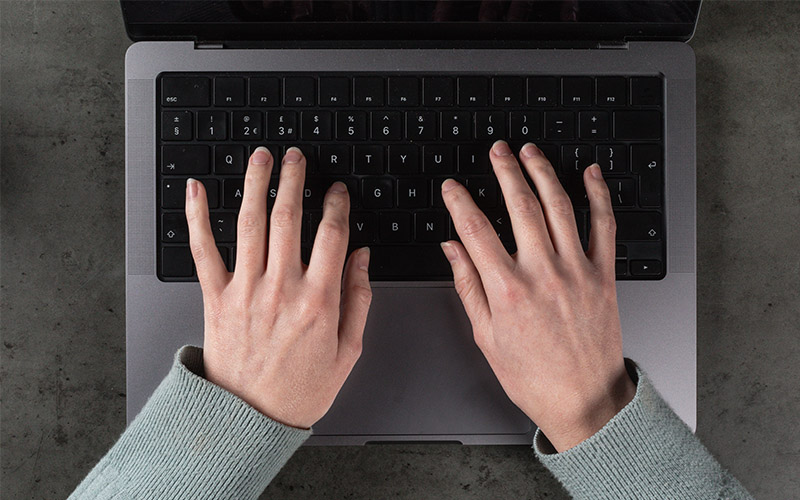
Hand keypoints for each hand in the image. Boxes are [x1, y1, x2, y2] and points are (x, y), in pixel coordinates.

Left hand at [184, 147, 371, 428]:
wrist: (250, 419)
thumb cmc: (300, 389)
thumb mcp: (348, 351)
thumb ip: (359, 299)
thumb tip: (363, 258)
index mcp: (318, 300)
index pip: (331, 235)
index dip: (336, 205)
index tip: (337, 190)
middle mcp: (281, 288)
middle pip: (288, 218)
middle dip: (294, 180)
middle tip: (296, 157)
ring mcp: (245, 290)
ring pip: (250, 223)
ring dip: (256, 184)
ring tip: (261, 157)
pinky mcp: (215, 298)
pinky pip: (204, 250)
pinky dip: (197, 217)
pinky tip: (197, 190)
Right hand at [440, 140, 635, 451]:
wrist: (583, 399)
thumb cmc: (533, 376)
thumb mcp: (486, 337)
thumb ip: (469, 287)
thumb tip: (453, 250)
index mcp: (508, 291)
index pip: (476, 231)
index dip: (460, 202)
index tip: (452, 187)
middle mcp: (543, 274)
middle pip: (520, 207)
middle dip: (505, 171)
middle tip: (497, 151)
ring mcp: (576, 271)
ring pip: (559, 207)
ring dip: (543, 173)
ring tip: (530, 152)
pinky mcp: (602, 275)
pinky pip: (603, 226)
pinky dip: (598, 196)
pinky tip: (590, 175)